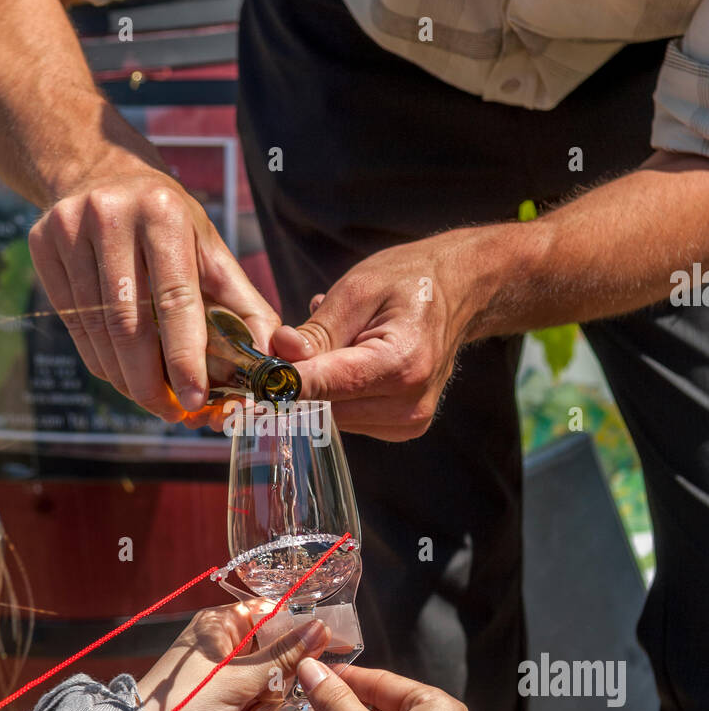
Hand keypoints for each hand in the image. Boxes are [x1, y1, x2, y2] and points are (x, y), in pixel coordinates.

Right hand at [28, 163, 280, 418]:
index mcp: (164, 214)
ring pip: (96, 329)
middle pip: (128, 322)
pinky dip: (98, 358)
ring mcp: (69, 227)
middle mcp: (112, 215)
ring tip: (149, 398)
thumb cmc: (170, 225)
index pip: (174, 298)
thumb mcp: (211, 250)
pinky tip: (120, 372)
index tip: (194, 400)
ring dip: (123, 377)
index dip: (183, 356)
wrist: (102, 174)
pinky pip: (72, 323)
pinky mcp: (41, 244)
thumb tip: (272, 360)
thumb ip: (244, 305)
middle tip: (170, 414)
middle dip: (150, 381)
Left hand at [136, 603, 329, 710]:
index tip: (318, 658)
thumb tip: (320, 628)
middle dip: (268, 700)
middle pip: (275, 667)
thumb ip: (282, 657)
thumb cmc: (182, 706)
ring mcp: (221, 682)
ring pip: (265, 699)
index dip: (298, 637)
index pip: (274, 617)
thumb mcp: (238, 681)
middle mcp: (223, 651)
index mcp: (223, 627)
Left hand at [270, 231, 492, 440]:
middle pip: (326, 409)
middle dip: (299, 384)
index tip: (251, 385)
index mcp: (402, 365)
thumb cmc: (408, 281)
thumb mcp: (358, 290)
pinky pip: (348, 417)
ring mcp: (409, 422)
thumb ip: (318, 330)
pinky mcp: (404, 428)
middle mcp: (409, 404)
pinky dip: (338, 393)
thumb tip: (279, 356)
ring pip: (332, 417)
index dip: (284, 386)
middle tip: (287, 349)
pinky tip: (350, 361)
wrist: (459, 291)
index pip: (328, 386)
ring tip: (339, 344)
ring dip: (320, 387)